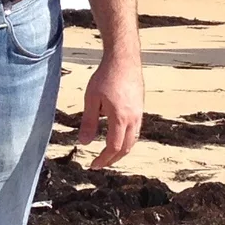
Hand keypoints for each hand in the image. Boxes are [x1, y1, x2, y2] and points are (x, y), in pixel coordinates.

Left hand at [76, 55, 142, 169]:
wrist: (124, 58)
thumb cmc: (106, 76)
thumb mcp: (91, 99)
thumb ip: (88, 122)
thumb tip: (84, 143)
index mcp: (121, 118)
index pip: (114, 148)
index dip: (103, 159)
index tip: (93, 166)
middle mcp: (134, 119)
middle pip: (126, 148)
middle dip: (113, 159)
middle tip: (99, 163)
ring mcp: (139, 113)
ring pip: (133, 140)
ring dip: (121, 150)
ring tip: (108, 154)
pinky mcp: (140, 107)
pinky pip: (136, 130)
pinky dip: (126, 139)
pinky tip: (117, 136)